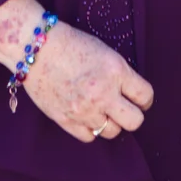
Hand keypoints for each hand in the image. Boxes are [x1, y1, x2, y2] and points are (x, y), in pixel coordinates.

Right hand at [22, 23, 154, 143]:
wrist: (35, 46)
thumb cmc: (70, 43)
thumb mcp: (104, 52)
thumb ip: (120, 75)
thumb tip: (131, 96)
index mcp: (116, 71)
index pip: (145, 96)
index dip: (144, 99)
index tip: (139, 99)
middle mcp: (103, 92)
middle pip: (135, 122)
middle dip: (133, 116)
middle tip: (124, 109)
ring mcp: (84, 109)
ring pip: (112, 132)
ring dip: (109, 122)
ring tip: (100, 109)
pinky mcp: (65, 119)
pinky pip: (89, 136)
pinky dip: (90, 128)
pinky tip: (85, 115)